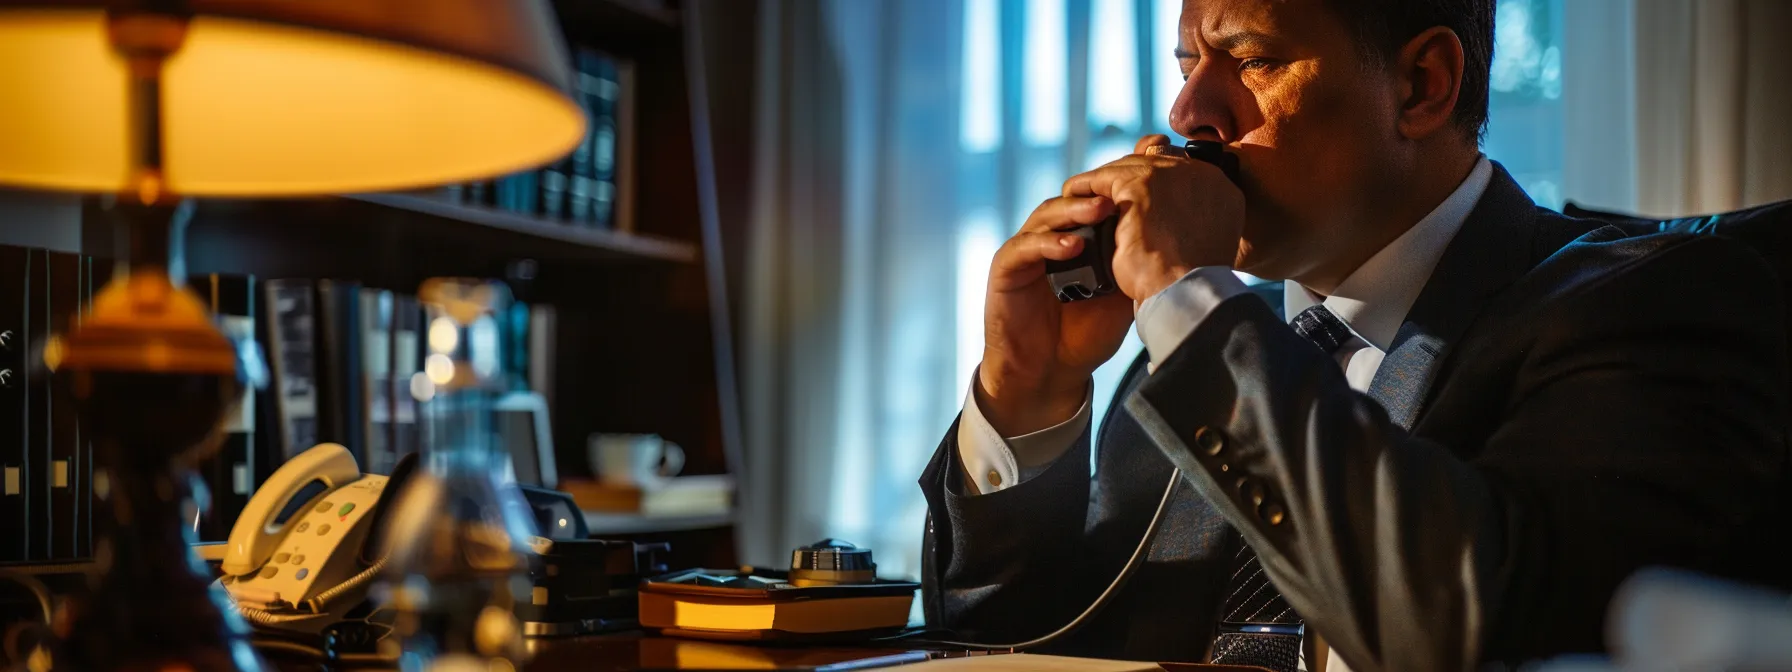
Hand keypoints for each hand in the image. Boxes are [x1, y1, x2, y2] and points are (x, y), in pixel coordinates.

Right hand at [978, 195, 1133, 436]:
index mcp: (1076, 241)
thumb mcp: (1120, 299)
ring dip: (1074, 211)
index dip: (1112, 193)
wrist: (1049, 372)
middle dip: (1095, 195)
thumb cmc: (1084, 337)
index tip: (1142, 187)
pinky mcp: (1005, 268)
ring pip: (1047, 216)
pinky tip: (1073, 247)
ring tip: (1100, 211)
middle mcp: (1049, 239)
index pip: (1092, 205)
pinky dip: (1049, 243)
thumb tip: (1165, 241)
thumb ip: (1131, 268)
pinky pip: (1025, 246)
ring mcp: (1025, 251)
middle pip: (1070, 202)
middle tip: (1121, 195)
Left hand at [1063, 135, 1245, 300]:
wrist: (1184, 293)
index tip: (1135, 201)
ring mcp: (1170, 174)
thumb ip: (1187, 222)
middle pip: (1153, 164)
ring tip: (1084, 198)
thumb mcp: (1198, 246)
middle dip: (1126, 179)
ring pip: (1127, 167)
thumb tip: (1163, 219)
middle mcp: (1201, 173)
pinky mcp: (1139, 184)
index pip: (1180, 173)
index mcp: (1220, 189)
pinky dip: (1085, 188)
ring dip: (1104, 182)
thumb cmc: (1189, 284)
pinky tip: (1071, 199)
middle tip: (1102, 196)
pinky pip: (1102, 177)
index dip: (1156, 186)